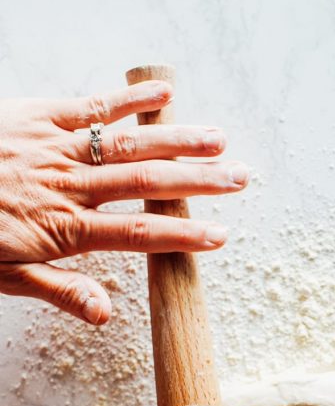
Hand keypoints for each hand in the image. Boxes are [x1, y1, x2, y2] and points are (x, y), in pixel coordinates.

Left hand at [0, 80, 248, 323]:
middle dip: (198, 181)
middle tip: (240, 179)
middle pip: (145, 182)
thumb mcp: (8, 277)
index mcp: (65, 229)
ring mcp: (56, 147)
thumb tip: (105, 314)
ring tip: (219, 139)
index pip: (138, 232)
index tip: (220, 236)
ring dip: (177, 139)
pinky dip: (127, 97)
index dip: (183, 234)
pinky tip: (162, 91)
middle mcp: (69, 185)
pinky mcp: (39, 116)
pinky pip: (90, 104)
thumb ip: (61, 291)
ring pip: (126, 142)